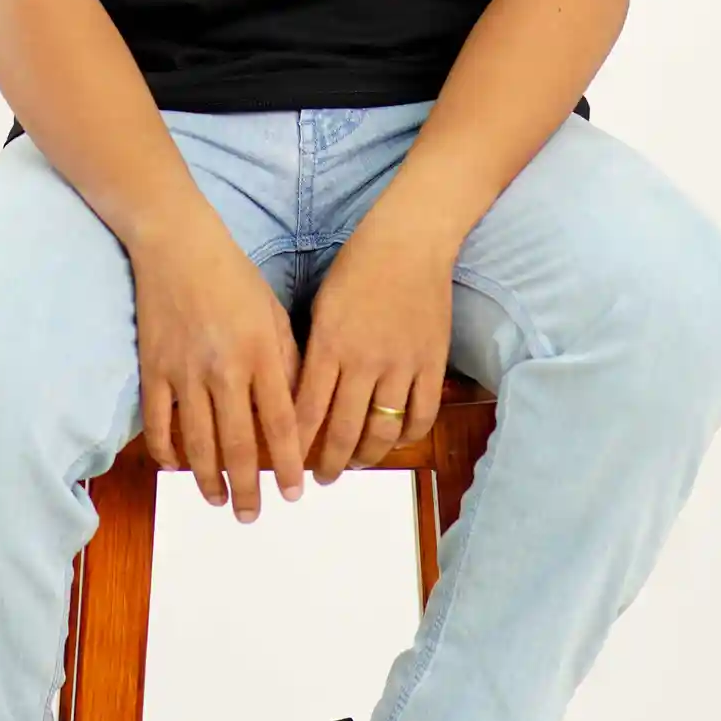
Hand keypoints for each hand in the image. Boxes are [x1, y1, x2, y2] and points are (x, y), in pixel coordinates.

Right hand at [131, 206, 306, 521]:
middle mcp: (225, 368)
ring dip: (210, 480)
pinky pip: (159, 423)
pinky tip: (179, 467)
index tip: (296, 493)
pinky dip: (168, 452)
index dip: (289, 464)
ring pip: (198, 443)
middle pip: (239, 445)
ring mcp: (184, 371)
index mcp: (261, 352)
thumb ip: (287, 362)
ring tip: (219, 501)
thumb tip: (296, 413)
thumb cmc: (233, 277)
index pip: (281, 423)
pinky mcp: (153, 369)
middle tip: (252, 515)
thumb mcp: (274, 313)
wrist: (176, 245)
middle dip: (248, 488)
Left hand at [293, 220, 454, 484]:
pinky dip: (407, 436)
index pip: (306, 411)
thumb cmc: (358, 266)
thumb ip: (314, 352)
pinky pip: (421, 416)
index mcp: (328, 346)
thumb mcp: (322, 306)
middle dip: (329, 463)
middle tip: (322, 478)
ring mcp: (401, 365)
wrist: (410, 242)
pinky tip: (395, 441)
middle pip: (343, 431)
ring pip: (381, 431)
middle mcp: (363, 362)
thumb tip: (300, 393)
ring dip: (366, 456)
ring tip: (356, 464)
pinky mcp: (431, 364)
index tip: (289, 463)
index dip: (296, 445)